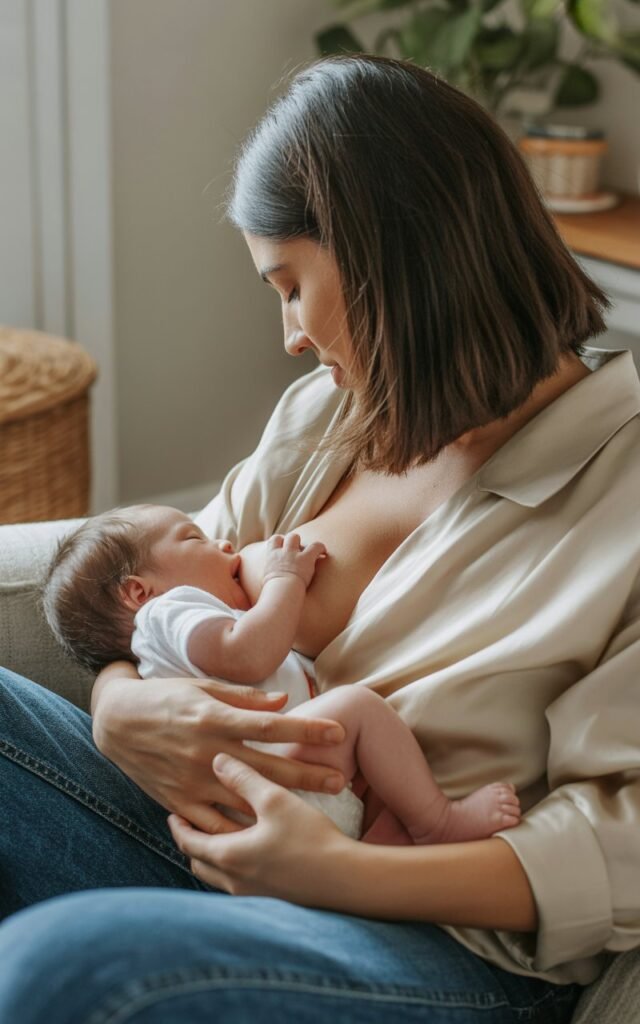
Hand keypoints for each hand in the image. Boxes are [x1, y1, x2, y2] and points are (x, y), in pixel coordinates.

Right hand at [92, 676, 345, 832]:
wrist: (115, 723)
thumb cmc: (164, 697)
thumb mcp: (202, 687)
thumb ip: (244, 698)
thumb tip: (283, 701)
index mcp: (215, 717)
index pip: (271, 725)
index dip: (306, 729)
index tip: (338, 732)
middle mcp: (206, 751)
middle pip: (267, 768)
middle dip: (307, 775)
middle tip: (341, 781)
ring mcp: (192, 780)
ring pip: (245, 801)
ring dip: (280, 806)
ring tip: (312, 811)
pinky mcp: (178, 801)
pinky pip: (214, 824)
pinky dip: (239, 831)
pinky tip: (265, 835)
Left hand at [168, 753, 353, 904]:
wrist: (345, 880)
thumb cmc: (309, 838)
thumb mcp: (274, 799)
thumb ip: (244, 778)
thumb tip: (217, 760)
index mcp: (227, 856)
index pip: (188, 842)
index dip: (178, 825)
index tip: (174, 811)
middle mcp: (233, 881)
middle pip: (199, 864)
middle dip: (193, 842)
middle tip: (192, 823)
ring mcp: (251, 895)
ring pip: (218, 876)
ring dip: (213, 856)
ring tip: (219, 834)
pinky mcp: (271, 900)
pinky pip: (239, 884)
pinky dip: (234, 867)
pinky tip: (250, 852)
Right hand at [262, 533, 326, 588]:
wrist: (281, 592)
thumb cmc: (273, 592)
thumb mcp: (267, 582)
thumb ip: (270, 578)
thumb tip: (267, 586)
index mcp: (271, 557)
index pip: (275, 540)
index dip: (281, 541)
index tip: (286, 546)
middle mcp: (283, 552)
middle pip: (289, 537)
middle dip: (295, 540)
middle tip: (300, 550)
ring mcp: (294, 554)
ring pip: (297, 537)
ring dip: (304, 543)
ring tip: (312, 551)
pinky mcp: (306, 558)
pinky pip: (316, 546)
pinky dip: (320, 547)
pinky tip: (324, 552)